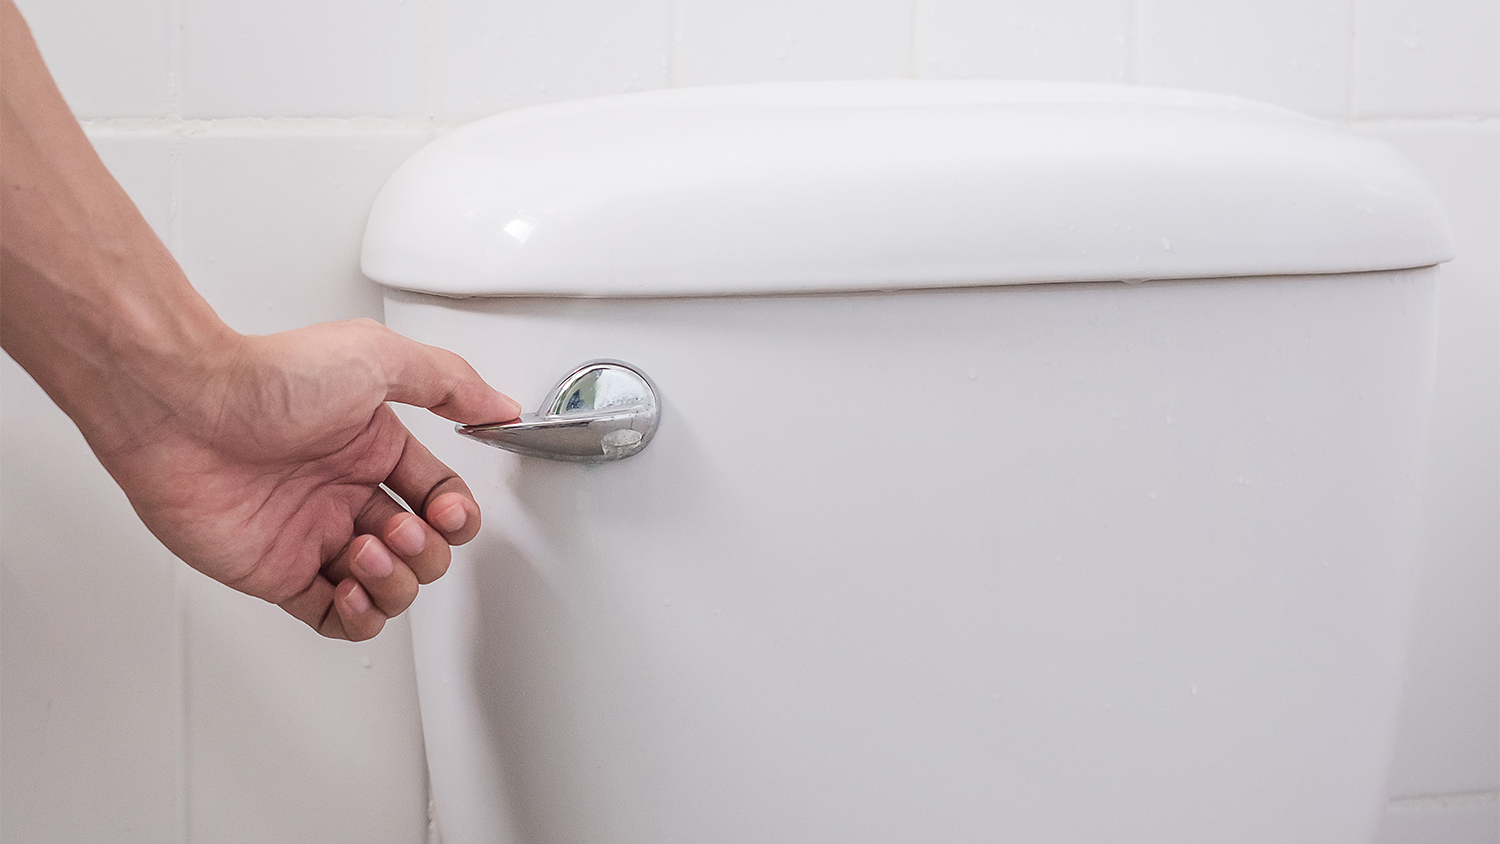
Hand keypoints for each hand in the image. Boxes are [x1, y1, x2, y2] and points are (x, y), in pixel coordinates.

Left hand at [90, 319, 519, 639]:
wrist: (185, 409)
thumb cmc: (269, 377)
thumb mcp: (380, 358)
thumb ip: (450, 383)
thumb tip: (500, 406)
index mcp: (374, 447)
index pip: (441, 497)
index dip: (455, 515)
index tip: (446, 512)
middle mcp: (346, 493)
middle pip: (423, 550)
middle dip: (424, 551)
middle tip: (396, 530)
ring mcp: (314, 535)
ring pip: (388, 589)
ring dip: (394, 582)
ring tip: (364, 553)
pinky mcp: (278, 574)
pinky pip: (336, 620)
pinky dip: (358, 617)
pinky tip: (350, 589)